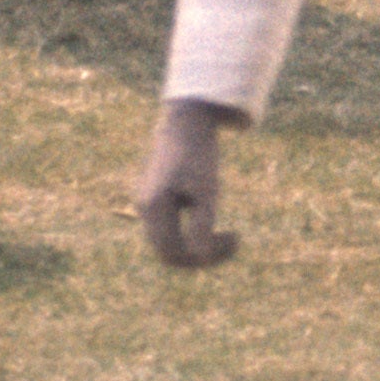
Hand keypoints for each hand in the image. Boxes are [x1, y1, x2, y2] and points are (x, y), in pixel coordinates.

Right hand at [135, 98, 243, 268]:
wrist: (187, 122)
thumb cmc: (200, 154)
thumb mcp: (207, 190)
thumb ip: (202, 225)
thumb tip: (201, 258)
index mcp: (153, 206)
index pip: (173, 253)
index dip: (204, 257)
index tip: (235, 238)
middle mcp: (144, 208)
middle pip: (168, 253)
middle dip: (201, 255)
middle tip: (234, 241)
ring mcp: (146, 205)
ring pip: (169, 243)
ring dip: (197, 246)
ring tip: (228, 236)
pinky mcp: (154, 200)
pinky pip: (170, 230)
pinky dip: (191, 234)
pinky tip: (213, 220)